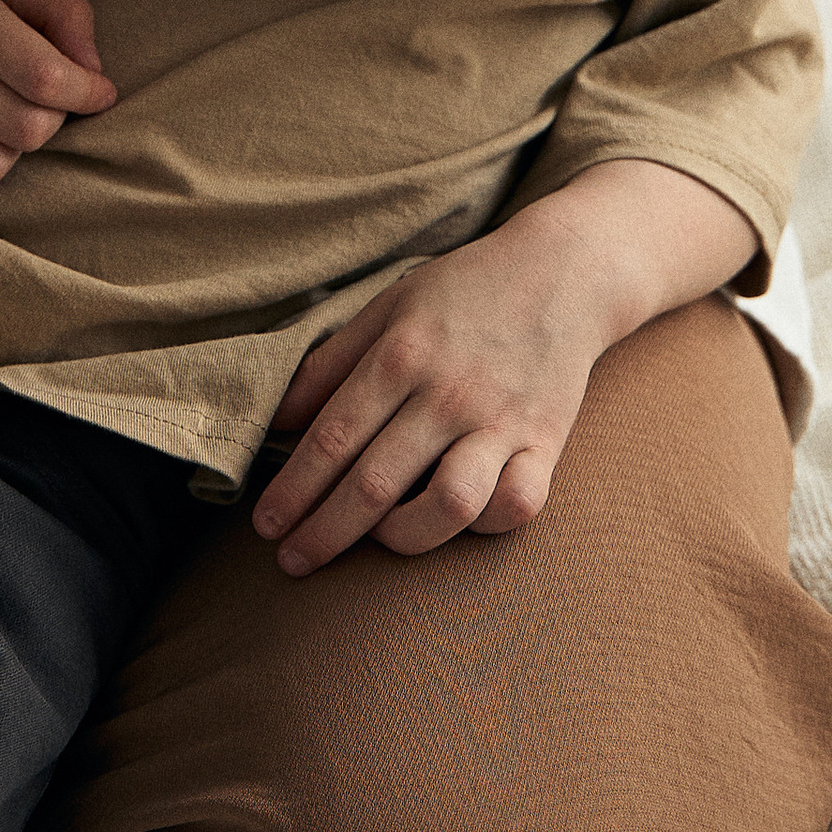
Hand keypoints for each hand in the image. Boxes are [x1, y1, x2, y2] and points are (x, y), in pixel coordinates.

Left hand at [251, 160, 755, 574]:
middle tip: (290, 560)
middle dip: (324, 533)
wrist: (566, 271)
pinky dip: (483, 524)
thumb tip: (276, 420)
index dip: (292, 491)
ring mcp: (502, 420)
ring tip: (378, 536)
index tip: (264, 526)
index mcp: (402, 354)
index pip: (332, 439)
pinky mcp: (547, 442)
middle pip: (375, 483)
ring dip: (403, 536)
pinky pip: (516, 506)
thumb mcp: (387, 305)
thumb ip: (330, 364)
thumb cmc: (465, 289)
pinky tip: (455, 519)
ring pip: (450, 504)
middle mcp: (449, 392)